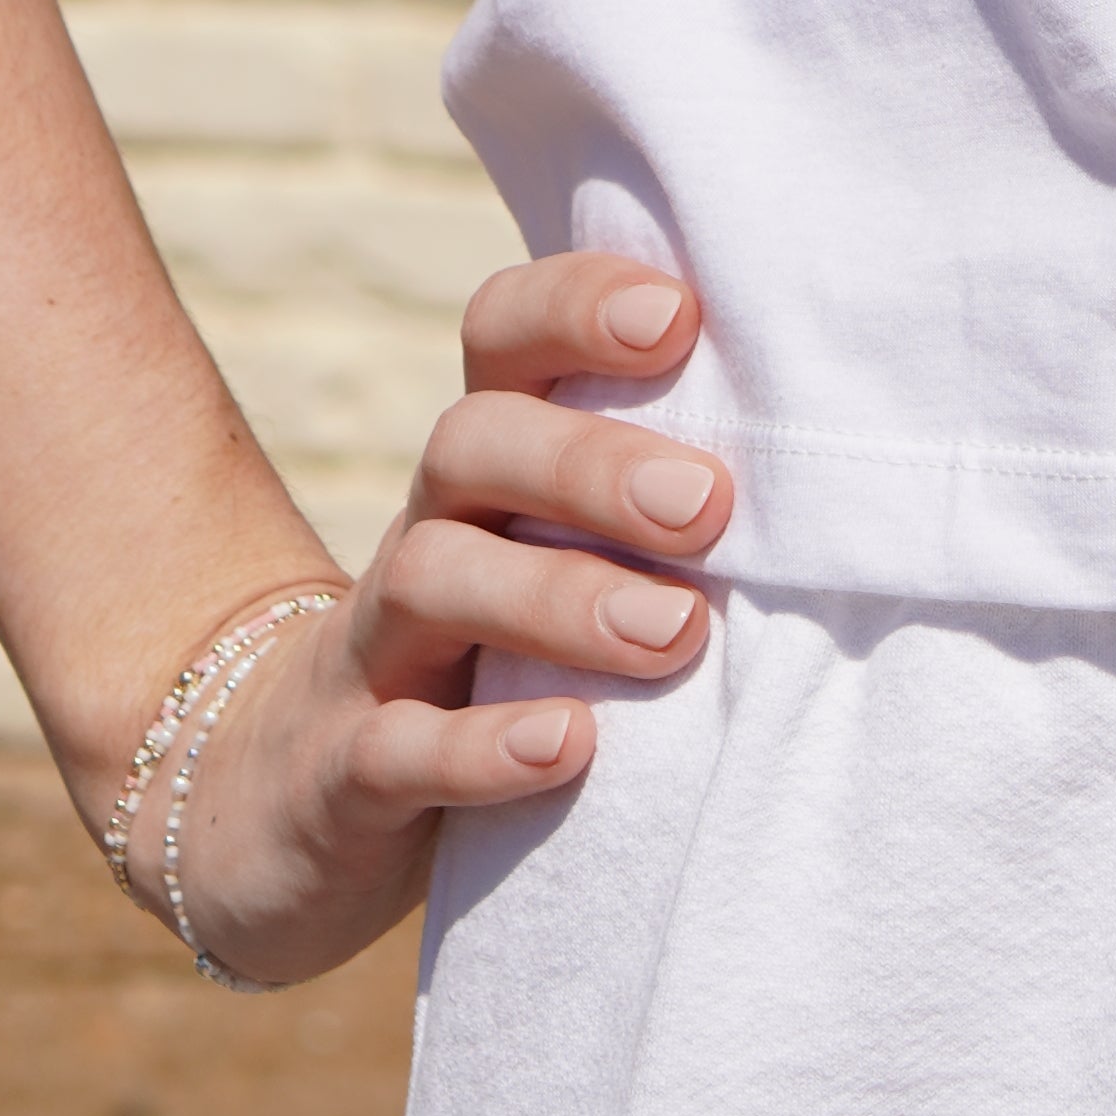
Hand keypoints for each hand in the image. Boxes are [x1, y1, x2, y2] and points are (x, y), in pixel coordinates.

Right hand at [108, 249, 728, 985]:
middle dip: (593, 463)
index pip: (501, 335)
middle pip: (472, 442)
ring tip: (674, 631)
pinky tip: (567, 746)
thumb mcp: (552, 565)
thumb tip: (833, 455)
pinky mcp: (339, 776)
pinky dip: (481, 748)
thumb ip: (654, 509)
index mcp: (483, 469)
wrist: (283, 810)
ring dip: (559, 599)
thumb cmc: (484, 663)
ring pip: (432, 580)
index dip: (577, 305)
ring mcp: (371, 653)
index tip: (682, 316)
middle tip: (711, 507)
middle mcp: (424, 534)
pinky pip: (395, 749)